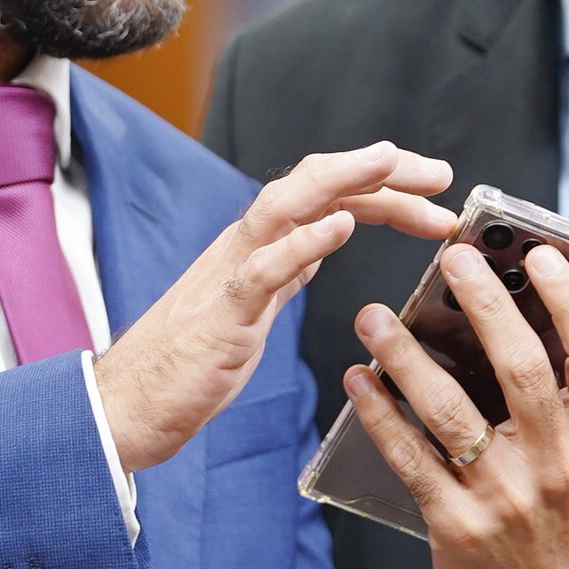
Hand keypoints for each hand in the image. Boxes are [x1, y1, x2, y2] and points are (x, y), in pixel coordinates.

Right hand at [96, 143, 453, 471]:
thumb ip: (287, 270)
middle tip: (441, 174)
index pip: (332, 196)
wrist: (127, 406)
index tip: (437, 191)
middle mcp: (248, 247)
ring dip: (342, 179)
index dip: (386, 187)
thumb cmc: (191, 362)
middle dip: (382, 172)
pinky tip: (340, 227)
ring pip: (286, 205)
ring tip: (390, 162)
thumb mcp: (257, 306)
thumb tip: (322, 240)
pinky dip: (302, 242)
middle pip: (317, 184)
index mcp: (264, 247)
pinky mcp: (222, 313)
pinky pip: (263, 268)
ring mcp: (232, 274)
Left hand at [344, 240, 568, 568]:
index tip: (539, 258)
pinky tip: (359, 379)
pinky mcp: (456, 524)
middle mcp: (558, 465)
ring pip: (453, 413)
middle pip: (523, 372)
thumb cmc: (566, 516)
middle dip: (487, 307)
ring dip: (408, 358)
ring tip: (375, 316)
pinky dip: (381, 416)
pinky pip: (412, 459)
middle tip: (455, 260)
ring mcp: (505, 497)